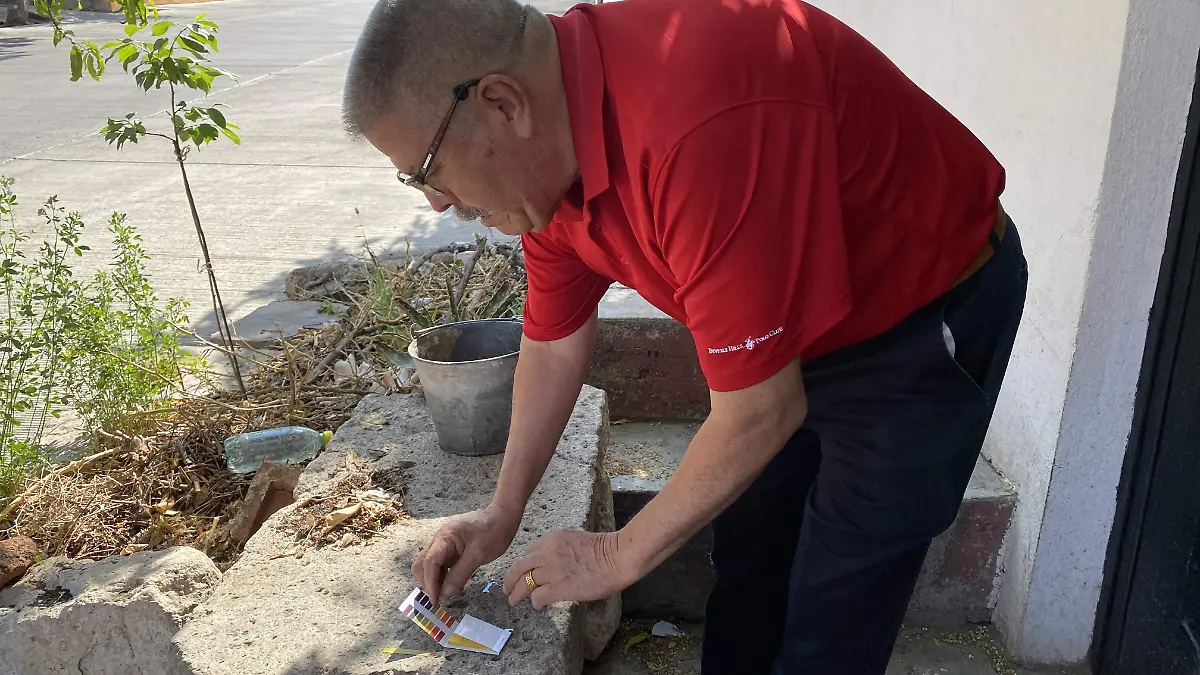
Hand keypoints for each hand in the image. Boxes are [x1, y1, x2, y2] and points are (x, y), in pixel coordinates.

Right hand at [413, 502, 521, 605]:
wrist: (502, 518)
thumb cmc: (493, 533)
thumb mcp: (478, 555)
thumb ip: (460, 574)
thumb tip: (445, 593)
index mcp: (445, 537)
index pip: (429, 562)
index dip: (430, 582)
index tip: (435, 600)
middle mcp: (440, 540)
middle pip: (422, 564)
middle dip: (427, 582)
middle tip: (438, 599)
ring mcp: (444, 545)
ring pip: (429, 566)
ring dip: (434, 581)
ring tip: (445, 596)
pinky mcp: (450, 551)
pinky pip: (440, 566)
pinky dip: (441, 577)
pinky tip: (450, 587)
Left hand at [502, 529, 633, 609]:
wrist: (616, 558)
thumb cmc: (605, 550)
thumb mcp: (575, 540)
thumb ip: (561, 548)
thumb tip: (556, 562)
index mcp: (552, 539)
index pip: (529, 552)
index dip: (524, 565)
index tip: (523, 572)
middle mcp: (547, 553)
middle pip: (519, 567)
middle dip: (510, 579)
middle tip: (507, 589)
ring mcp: (550, 571)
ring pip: (524, 584)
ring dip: (517, 594)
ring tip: (514, 601)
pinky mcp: (557, 587)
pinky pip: (537, 597)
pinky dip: (536, 603)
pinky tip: (539, 606)